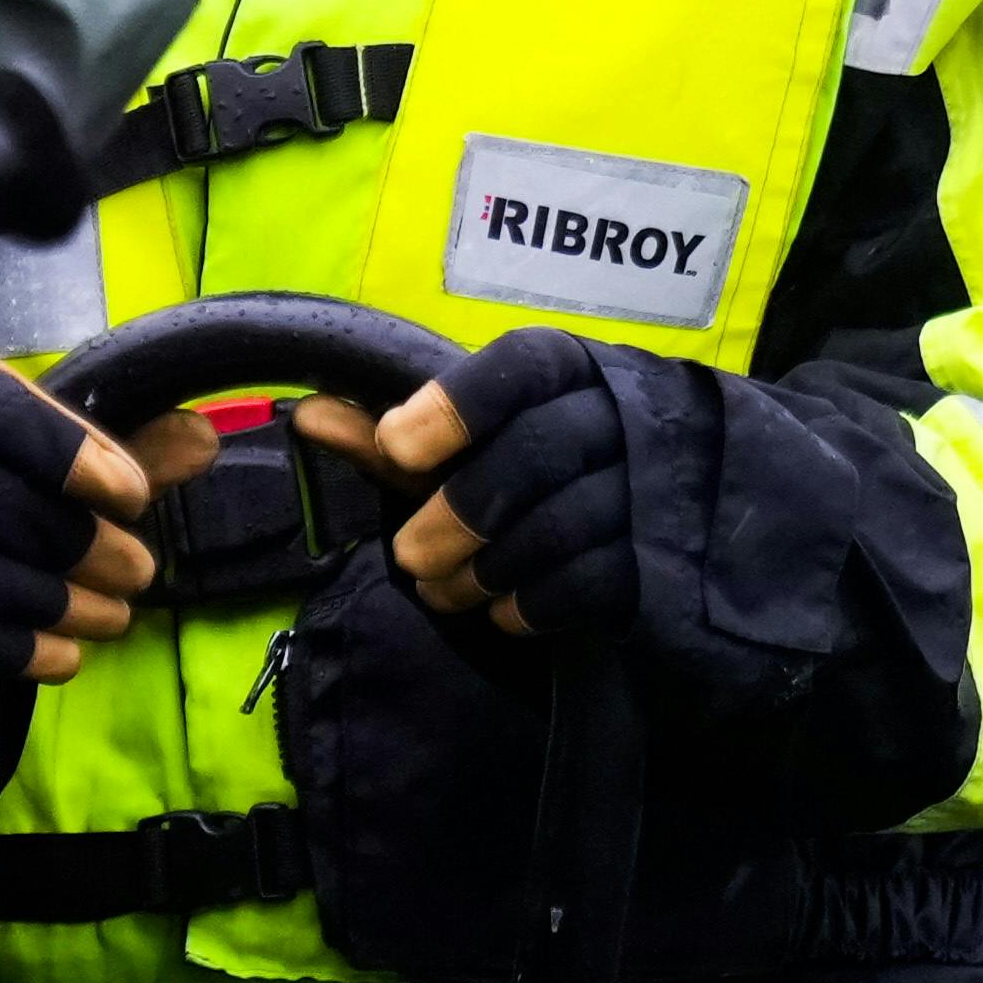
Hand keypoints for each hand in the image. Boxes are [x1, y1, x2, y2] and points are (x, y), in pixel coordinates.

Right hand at [0, 362, 203, 681]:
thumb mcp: (55, 461)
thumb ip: (126, 455)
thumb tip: (202, 439)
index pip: (7, 416)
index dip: (74, 456)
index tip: (134, 497)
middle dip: (83, 546)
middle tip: (139, 574)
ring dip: (59, 604)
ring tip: (112, 619)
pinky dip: (16, 648)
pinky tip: (64, 657)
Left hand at [338, 329, 634, 642]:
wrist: (674, 498)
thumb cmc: (544, 455)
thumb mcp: (480, 435)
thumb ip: (398, 434)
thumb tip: (308, 417)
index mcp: (565, 368)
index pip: (517, 368)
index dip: (453, 407)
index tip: (395, 447)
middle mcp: (614, 416)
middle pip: (535, 456)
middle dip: (459, 512)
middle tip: (408, 557)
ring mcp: (646, 487)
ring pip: (562, 526)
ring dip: (485, 570)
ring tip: (441, 592)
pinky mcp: (660, 556)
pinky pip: (594, 582)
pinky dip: (533, 604)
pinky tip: (499, 614)